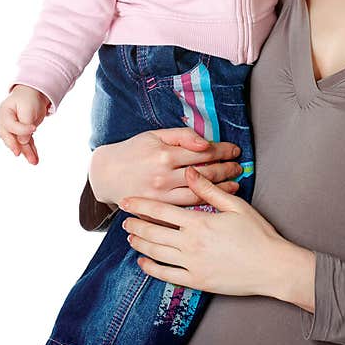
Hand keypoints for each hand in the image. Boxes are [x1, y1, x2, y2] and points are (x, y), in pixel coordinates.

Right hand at [0, 85, 50, 164]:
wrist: (32, 94)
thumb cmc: (28, 98)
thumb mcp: (27, 108)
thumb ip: (24, 124)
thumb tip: (23, 141)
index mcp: (4, 113)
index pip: (10, 125)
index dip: (22, 129)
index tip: (34, 128)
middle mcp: (5, 123)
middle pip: (9, 137)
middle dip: (16, 147)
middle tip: (18, 153)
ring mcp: (12, 129)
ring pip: (18, 143)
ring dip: (26, 153)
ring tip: (34, 162)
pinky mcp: (21, 134)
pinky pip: (25, 143)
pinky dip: (31, 150)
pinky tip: (35, 159)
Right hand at [89, 127, 244, 209]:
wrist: (106, 174)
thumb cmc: (133, 151)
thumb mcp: (155, 135)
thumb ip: (182, 136)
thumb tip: (205, 142)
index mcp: (165, 154)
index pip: (203, 152)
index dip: (223, 151)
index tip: (235, 151)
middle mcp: (164, 176)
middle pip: (205, 173)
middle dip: (226, 169)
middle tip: (238, 167)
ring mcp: (161, 195)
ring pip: (199, 192)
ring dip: (221, 188)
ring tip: (235, 184)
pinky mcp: (158, 209)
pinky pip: (186, 207)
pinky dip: (204, 203)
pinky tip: (216, 200)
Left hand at [121, 166, 300, 297]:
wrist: (272, 267)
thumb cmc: (257, 234)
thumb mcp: (235, 205)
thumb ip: (208, 189)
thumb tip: (190, 170)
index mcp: (198, 222)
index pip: (161, 210)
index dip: (140, 204)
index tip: (126, 201)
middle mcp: (190, 244)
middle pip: (152, 232)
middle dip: (135, 225)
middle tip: (123, 220)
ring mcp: (192, 264)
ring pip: (156, 253)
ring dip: (140, 244)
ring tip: (130, 238)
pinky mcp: (196, 282)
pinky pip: (166, 275)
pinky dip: (151, 268)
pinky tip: (143, 263)